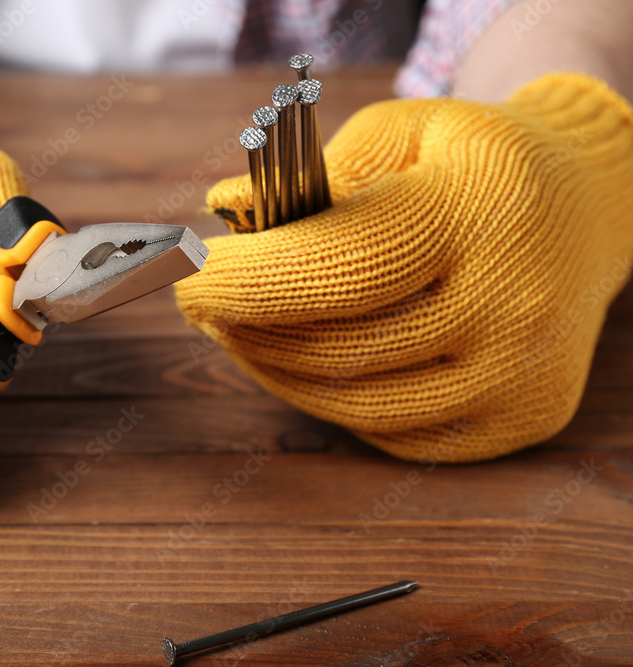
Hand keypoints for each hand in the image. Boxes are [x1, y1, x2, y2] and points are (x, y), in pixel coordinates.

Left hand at [176, 73, 632, 461]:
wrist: (589, 207)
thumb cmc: (473, 164)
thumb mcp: (398, 133)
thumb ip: (311, 176)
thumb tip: (223, 213)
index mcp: (478, 214)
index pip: (337, 268)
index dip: (246, 282)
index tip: (188, 280)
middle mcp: (512, 304)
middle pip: (338, 347)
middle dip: (248, 330)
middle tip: (207, 307)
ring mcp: (521, 374)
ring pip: (359, 405)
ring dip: (278, 374)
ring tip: (244, 336)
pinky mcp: (522, 419)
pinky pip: (396, 436)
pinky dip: (335, 405)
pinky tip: (309, 366)